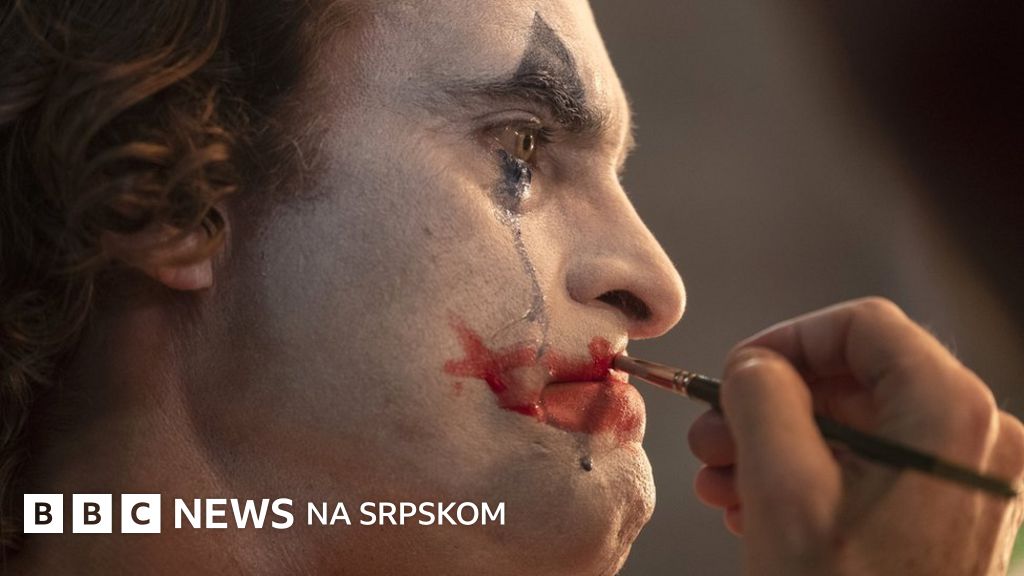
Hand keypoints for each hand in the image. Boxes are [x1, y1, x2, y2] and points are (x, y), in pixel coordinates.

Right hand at [687, 298, 1023, 574]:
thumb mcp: (784, 488)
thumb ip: (762, 397)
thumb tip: (755, 364)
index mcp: (952, 415)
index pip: (862, 326)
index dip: (786, 340)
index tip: (734, 375)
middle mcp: (975, 437)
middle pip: (854, 378)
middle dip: (770, 404)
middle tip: (711, 440)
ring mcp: (966, 478)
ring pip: (855, 423)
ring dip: (776, 443)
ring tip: (721, 481)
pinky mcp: (947, 512)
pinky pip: (869, 464)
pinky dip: (808, 474)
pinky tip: (754, 505)